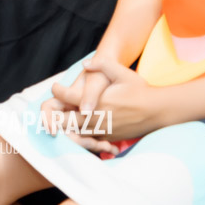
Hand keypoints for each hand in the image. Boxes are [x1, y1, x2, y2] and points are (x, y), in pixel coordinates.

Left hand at [44, 56, 159, 148]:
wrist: (156, 111)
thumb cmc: (139, 90)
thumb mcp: (122, 72)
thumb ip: (103, 65)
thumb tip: (85, 64)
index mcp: (98, 101)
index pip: (69, 98)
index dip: (58, 91)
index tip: (55, 87)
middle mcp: (97, 118)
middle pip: (66, 120)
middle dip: (55, 113)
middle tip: (49, 107)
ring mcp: (102, 131)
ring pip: (75, 132)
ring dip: (64, 126)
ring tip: (57, 118)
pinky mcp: (108, 138)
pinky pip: (87, 139)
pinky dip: (77, 135)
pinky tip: (74, 130)